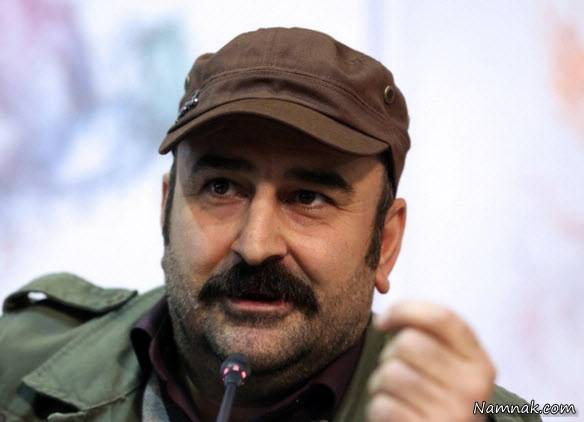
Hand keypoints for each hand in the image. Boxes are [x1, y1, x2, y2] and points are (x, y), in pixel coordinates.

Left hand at [367, 301, 494, 421]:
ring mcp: (451, 414)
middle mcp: (471, 389)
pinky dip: (378, 408)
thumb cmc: (440, 400)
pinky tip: (395, 414)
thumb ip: (431, 338)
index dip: (404, 310)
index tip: (383, 320)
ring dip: (380, 383)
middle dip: (389, 353)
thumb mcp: (453, 370)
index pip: (441, 318)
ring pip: (391, 373)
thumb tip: (389, 318)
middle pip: (408, 342)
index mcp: (480, 365)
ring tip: (393, 394)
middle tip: (395, 370)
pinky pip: (383, 405)